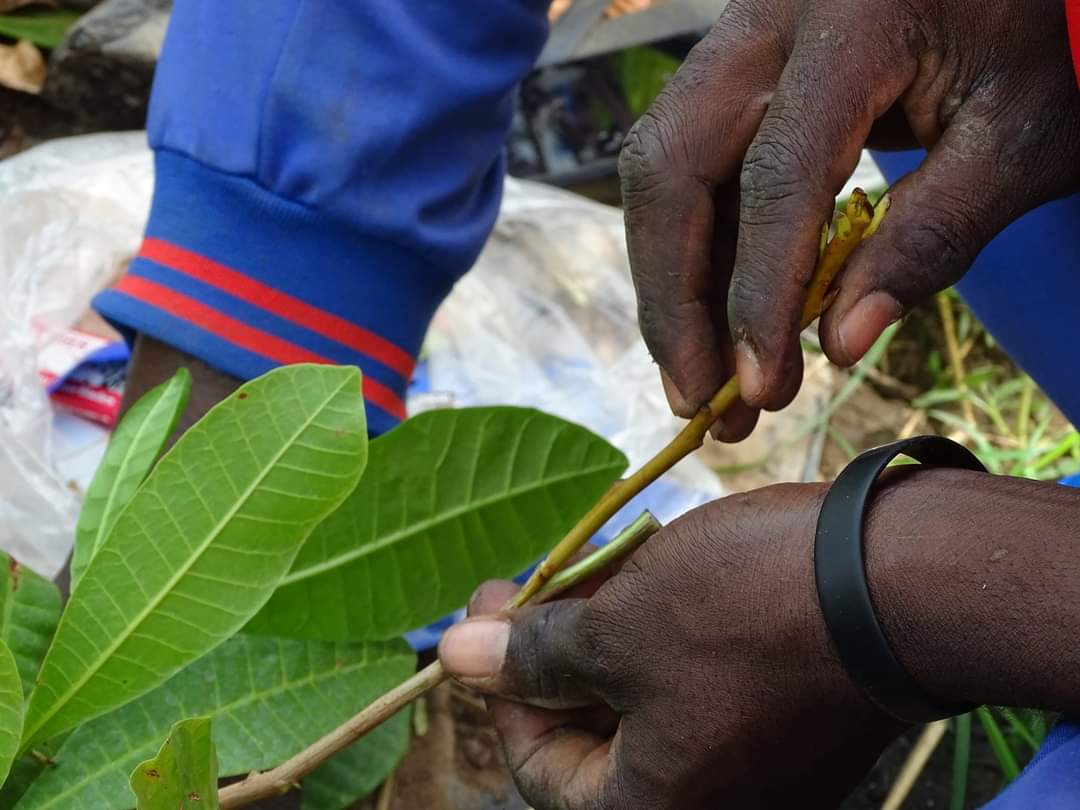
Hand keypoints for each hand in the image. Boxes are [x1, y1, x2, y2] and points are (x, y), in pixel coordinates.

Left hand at [439, 483, 904, 809]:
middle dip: (555, 654)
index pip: (541, 771)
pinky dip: (663, 636)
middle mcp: (707, 802)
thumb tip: (451, 659)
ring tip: (591, 565)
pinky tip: (650, 576)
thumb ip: (534, 654)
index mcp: (655, 808)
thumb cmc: (750, 611)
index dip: (501, 689)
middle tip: (534, 582)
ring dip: (608, 636)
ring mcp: (755, 763)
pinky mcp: (787, 717)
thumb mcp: (620, 626)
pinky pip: (700, 685)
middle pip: (595, 734)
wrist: (908, 581)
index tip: (487, 614)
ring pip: (648, 701)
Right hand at [621, 0, 1079, 437]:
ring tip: (702, 380)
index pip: (778, 174)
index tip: (761, 387)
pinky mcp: (730, 71)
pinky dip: (695, 253)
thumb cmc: (1036, 46)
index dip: (760, 292)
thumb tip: (841, 344)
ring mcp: (738, 39)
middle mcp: (768, 19)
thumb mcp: (1016, 142)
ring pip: (660, 170)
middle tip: (696, 400)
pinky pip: (686, 168)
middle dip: (675, 299)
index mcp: (855, 20)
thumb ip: (932, 237)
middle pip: (671, 167)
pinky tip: (717, 321)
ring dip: (672, 286)